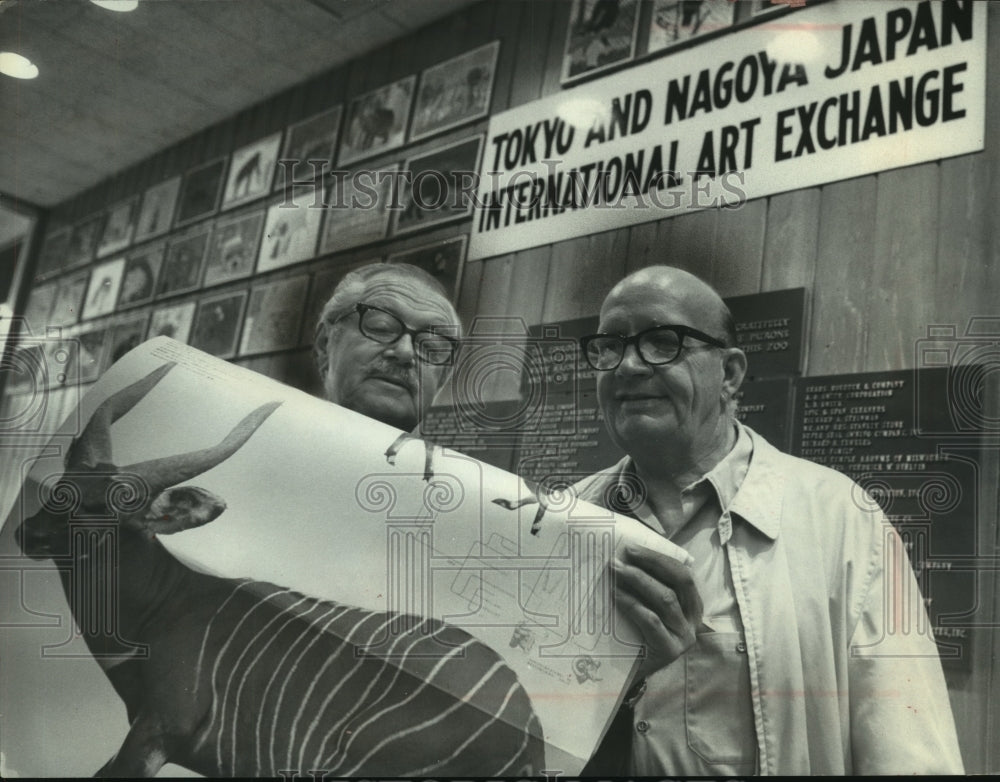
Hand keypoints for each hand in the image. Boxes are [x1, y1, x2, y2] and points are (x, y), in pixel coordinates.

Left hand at [611, 544, 702, 679]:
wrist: (625, 674)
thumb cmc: (635, 633)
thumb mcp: (646, 604)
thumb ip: (646, 584)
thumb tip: (626, 553)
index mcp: (692, 603)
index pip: (682, 572)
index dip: (658, 557)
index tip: (632, 547)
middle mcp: (694, 619)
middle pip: (679, 581)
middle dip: (651, 563)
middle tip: (623, 555)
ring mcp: (684, 636)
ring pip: (665, 598)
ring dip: (638, 579)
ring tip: (615, 570)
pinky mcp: (670, 650)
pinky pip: (651, 620)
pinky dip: (632, 603)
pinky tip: (615, 595)